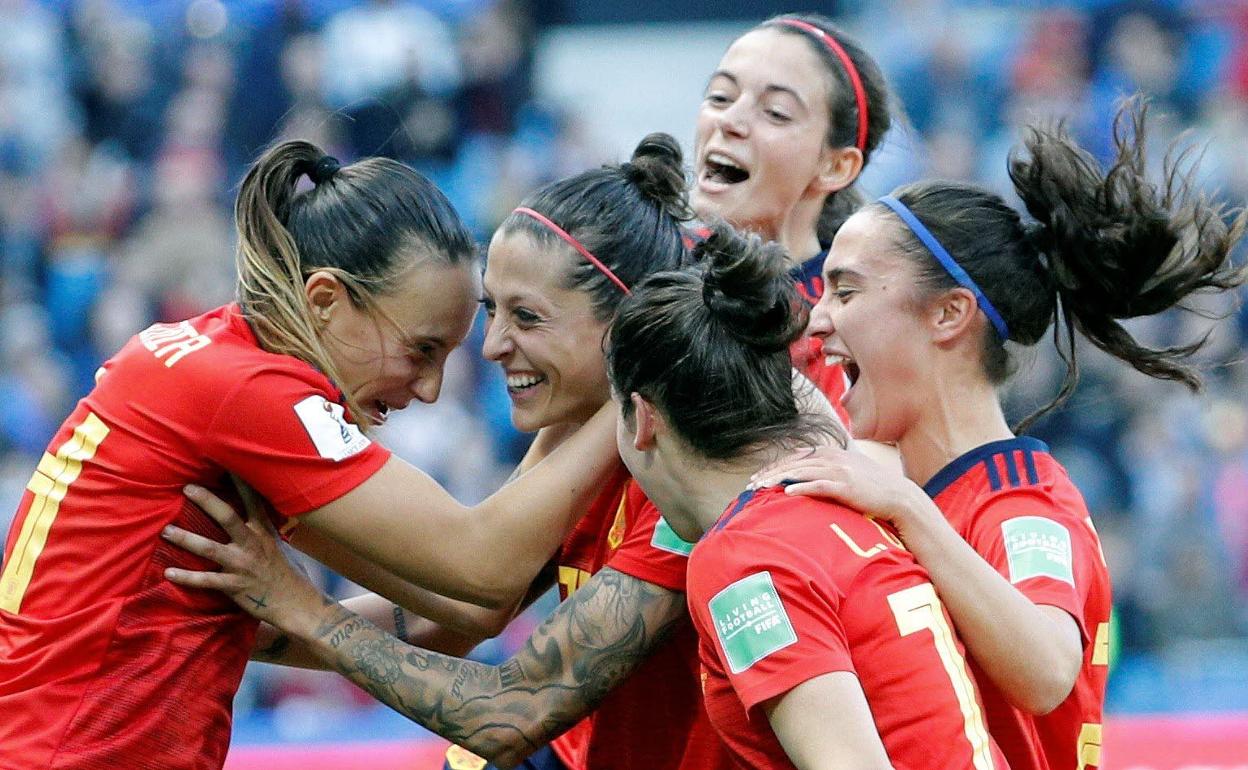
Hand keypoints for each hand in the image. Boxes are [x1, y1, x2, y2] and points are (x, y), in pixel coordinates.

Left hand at [162, 484, 325, 631]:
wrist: (296, 603)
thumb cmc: (287, 573)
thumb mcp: (279, 545)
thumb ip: (263, 530)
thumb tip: (253, 514)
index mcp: (265, 531)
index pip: (253, 500)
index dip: (241, 481)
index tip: (227, 463)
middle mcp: (253, 544)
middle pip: (227, 516)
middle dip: (206, 501)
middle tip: (187, 488)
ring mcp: (243, 565)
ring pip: (210, 548)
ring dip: (185, 539)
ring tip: (166, 531)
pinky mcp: (235, 586)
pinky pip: (206, 580)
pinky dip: (186, 577)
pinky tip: (169, 573)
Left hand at [750, 445, 929, 529]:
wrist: (897, 495)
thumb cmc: (870, 486)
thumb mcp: (846, 469)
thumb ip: (825, 465)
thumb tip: (801, 466)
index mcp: (830, 453)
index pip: (794, 458)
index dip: (774, 467)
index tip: (758, 477)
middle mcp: (832, 458)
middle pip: (792, 464)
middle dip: (769, 474)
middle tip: (751, 485)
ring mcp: (839, 471)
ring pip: (801, 473)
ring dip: (778, 481)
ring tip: (761, 488)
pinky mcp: (845, 485)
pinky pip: (818, 485)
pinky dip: (801, 488)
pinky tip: (787, 493)